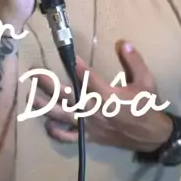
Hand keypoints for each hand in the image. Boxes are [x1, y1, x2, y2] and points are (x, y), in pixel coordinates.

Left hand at [32, 40, 172, 151]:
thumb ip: (135, 62)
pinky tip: (46, 124)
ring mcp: (90, 125)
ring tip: (30, 97)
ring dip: (45, 107)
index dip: (79, 67)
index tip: (69, 57)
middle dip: (50, 85)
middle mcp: (95, 111)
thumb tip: (124, 43)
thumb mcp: (146, 82)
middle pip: (68, 97)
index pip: (90, 79)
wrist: (150, 136)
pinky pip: (68, 137)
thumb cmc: (146, 106)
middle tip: (35, 74)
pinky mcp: (89, 137)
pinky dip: (56, 132)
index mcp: (109, 97)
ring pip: (63, 116)